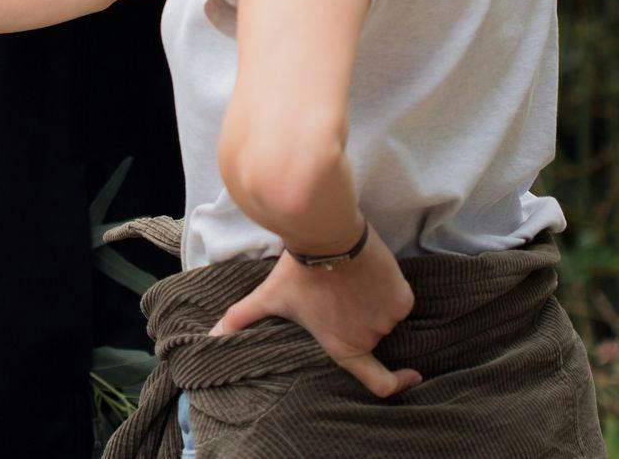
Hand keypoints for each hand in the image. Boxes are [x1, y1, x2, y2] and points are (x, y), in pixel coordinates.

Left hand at [211, 232, 421, 397]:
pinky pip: (399, 297)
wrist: (326, 232)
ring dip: (372, 301)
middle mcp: (369, 338)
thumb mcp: (269, 296)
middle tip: (338, 292)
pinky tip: (368, 272)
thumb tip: (211, 337)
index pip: (378, 382)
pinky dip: (387, 287)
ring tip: (349, 279)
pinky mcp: (402, 296)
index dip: (396, 384)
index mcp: (342, 347)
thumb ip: (241, 319)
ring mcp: (388, 318)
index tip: (408, 377)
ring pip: (385, 313)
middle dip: (358, 316)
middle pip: (371, 332)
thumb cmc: (297, 269)